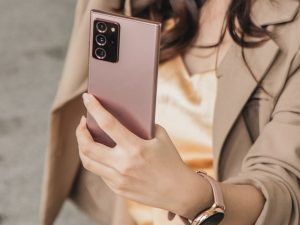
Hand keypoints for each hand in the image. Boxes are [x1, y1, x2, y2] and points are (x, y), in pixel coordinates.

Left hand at [76, 93, 211, 217]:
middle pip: (88, 146)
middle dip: (80, 131)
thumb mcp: (161, 137)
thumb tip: (123, 116)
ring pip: (88, 161)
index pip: (108, 123)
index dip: (94, 108)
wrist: (179, 191)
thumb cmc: (171, 160)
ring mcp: (118, 179)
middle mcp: (123, 164)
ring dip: (83, 146)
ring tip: (86, 137)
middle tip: (83, 122)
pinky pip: (100, 172)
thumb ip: (142, 126)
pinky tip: (101, 153)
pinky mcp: (117, 189)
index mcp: (136, 147)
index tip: (86, 97)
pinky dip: (97, 159)